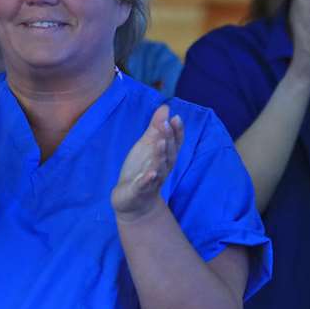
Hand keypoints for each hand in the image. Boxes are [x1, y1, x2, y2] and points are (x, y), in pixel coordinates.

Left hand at [112, 103, 182, 220]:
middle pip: (169, 153)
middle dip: (168, 138)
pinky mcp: (140, 191)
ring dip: (161, 155)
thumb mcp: (147, 146)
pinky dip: (148, 179)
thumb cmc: (142, 170)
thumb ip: (155, 128)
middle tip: (166, 124)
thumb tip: (165, 107)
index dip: (177, 132)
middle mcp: (163, 168)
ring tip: (160, 142)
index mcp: (165, 157)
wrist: (132, 201)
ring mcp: (152, 181)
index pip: (175, 143)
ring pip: (159, 168)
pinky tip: (151, 173)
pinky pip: (145, 185)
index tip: (176, 118)